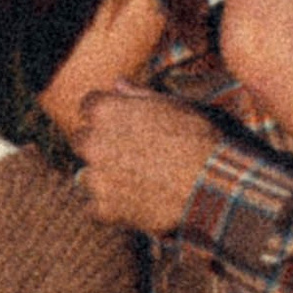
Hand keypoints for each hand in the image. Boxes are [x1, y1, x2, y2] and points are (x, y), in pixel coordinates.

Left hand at [72, 85, 216, 234]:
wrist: (210, 183)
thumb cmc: (196, 138)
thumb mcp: (172, 105)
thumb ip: (137, 94)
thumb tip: (117, 83)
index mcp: (105, 110)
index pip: (88, 106)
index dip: (106, 116)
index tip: (123, 126)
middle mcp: (92, 142)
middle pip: (82, 141)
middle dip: (100, 147)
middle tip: (130, 157)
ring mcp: (96, 177)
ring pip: (88, 176)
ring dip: (104, 179)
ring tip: (137, 184)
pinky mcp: (104, 208)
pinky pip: (97, 208)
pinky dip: (112, 209)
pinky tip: (137, 205)